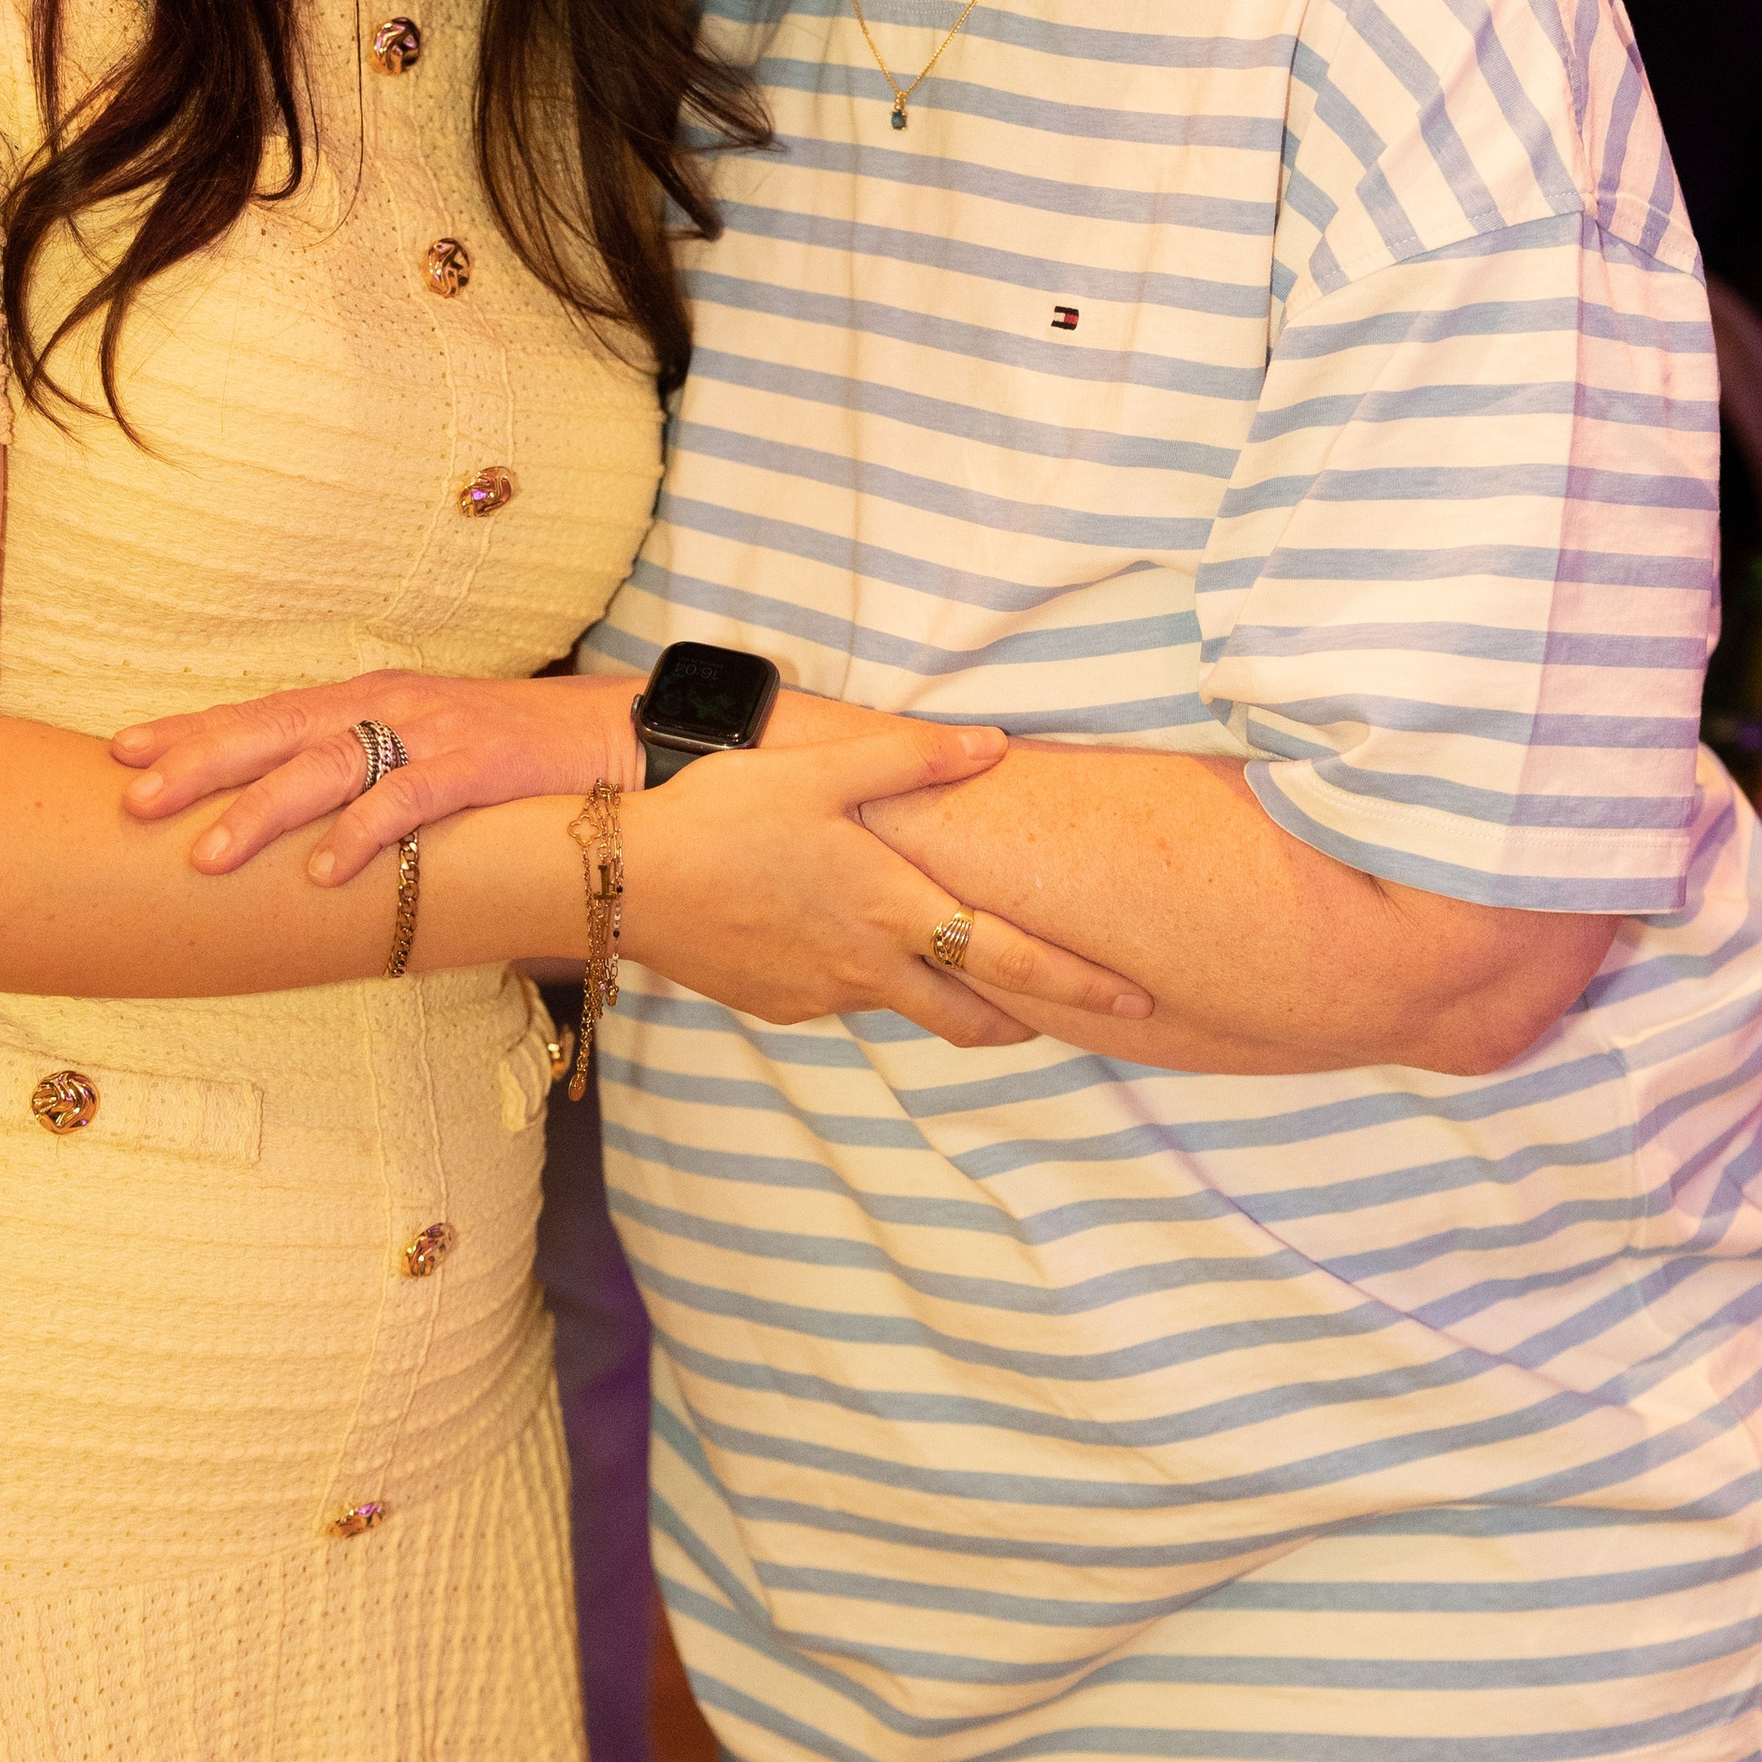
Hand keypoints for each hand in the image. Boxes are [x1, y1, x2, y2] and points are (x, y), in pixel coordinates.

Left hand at [114, 670, 638, 875]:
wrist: (616, 736)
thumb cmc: (512, 755)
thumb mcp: (422, 750)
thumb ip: (361, 773)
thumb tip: (290, 827)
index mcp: (366, 700)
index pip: (263, 713)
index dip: (193, 731)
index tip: (123, 752)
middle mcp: (388, 704)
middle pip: (276, 731)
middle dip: (200, 764)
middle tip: (134, 799)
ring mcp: (432, 731)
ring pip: (329, 766)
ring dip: (263, 811)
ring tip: (206, 854)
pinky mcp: (479, 764)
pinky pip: (410, 800)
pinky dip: (364, 833)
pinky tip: (325, 869)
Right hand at [624, 724, 1156, 1053]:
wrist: (623, 881)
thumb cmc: (721, 815)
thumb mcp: (819, 770)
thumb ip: (912, 759)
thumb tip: (994, 744)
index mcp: (892, 910)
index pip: (1013, 962)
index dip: (1082, 985)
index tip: (1138, 999)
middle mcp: (868, 968)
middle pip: (974, 1014)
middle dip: (1032, 1017)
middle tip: (1073, 1009)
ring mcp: (824, 996)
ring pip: (908, 1004)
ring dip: (947, 992)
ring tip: (961, 959)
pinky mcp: (782, 1005)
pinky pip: (847, 996)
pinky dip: (872, 977)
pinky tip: (847, 934)